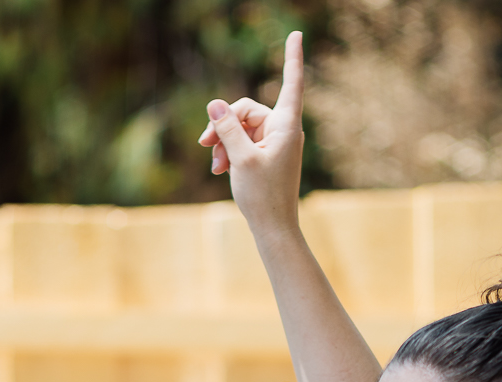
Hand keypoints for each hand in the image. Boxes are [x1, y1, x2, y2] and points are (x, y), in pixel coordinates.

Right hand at [199, 31, 305, 234]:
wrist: (273, 228)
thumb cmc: (263, 195)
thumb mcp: (240, 158)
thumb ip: (227, 128)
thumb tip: (215, 102)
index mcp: (286, 126)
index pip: (291, 83)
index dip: (292, 58)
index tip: (296, 34)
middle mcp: (282, 129)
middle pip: (246, 109)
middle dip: (223, 125)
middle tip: (205, 145)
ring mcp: (273, 141)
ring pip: (239, 127)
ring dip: (223, 143)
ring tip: (216, 167)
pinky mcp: (263, 153)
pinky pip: (241, 141)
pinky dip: (229, 152)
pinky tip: (220, 170)